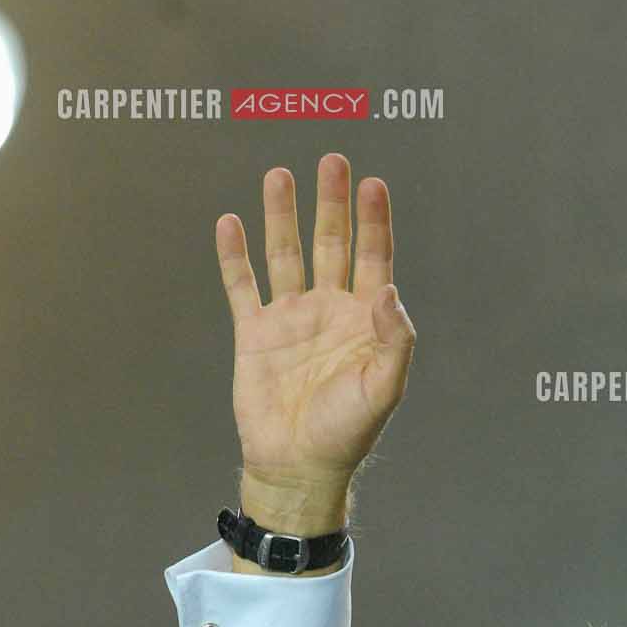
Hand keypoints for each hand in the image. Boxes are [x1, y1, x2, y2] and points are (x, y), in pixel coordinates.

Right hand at [215, 153, 415, 518]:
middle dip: (332, 204)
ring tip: (280, 174)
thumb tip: (388, 289)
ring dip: (283, 216)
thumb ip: (394, 339)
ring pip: (286, 254)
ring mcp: (290, 319)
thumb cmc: (346, 433)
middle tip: (332, 160)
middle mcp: (328, 311)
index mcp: (364, 321)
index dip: (374, 222)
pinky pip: (242, 286)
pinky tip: (232, 223)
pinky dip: (235, 256)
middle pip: (331, 244)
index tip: (373, 183)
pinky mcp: (254, 334)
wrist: (297, 466)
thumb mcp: (383, 389)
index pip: (372, 258)